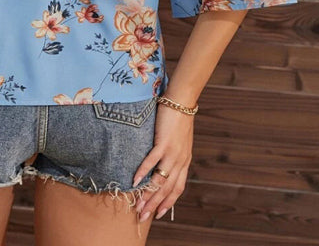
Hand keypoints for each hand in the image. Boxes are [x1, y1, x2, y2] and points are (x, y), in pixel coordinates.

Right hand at [132, 102, 193, 221]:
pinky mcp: (164, 142)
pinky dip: (143, 172)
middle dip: (155, 204)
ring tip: (138, 205)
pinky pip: (152, 161)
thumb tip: (163, 165)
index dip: (168, 202)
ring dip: (148, 194)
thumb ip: (173, 154)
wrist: (182, 101)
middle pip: (167, 189)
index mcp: (184, 161)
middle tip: (143, 216)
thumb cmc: (178, 119)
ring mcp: (172, 152)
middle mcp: (180, 160)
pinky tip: (134, 180)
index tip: (159, 214)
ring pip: (160, 179)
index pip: (177, 188)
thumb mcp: (179, 141)